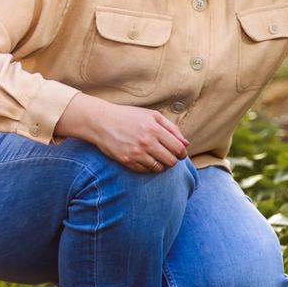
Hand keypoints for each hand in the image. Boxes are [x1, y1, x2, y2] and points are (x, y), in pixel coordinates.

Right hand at [56, 94, 189, 172]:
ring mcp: (136, 153)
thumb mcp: (152, 115)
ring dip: (160, 165)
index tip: (180, 153)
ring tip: (156, 157)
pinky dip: (148, 167)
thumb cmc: (129, 116)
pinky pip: (144, 171)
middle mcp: (147, 142)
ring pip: (158, 168)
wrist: (101, 121)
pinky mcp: (126, 161)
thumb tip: (186, 144)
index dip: (182, 153)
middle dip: (172, 160)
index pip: (178, 148)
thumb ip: (172, 128)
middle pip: (170, 161)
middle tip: (168, 156)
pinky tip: (145, 159)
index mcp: (155, 129)